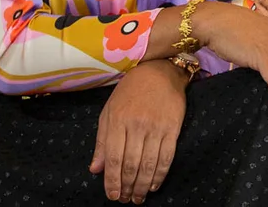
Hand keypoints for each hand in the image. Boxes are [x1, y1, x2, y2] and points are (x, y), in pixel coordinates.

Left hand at [90, 60, 186, 202]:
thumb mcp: (109, 110)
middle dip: (127, 187)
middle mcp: (136, 125)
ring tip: (137, 198)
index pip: (113, 158)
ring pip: (148, 165)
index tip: (112, 195)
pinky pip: (166, 158)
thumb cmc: (130, 91)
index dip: (112, 180)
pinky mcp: (172, 129)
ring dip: (142, 186)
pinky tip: (153, 185)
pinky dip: (159, 176)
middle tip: (125, 199)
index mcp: (117, 119)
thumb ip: (102, 141)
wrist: (159, 72)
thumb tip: (95, 169)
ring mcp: (155, 128)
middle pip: (131, 165)